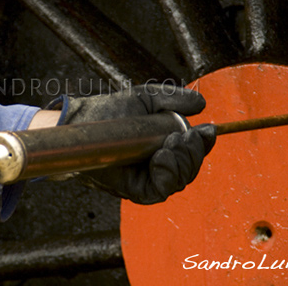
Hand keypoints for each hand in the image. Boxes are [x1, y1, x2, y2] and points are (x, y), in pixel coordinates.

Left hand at [55, 84, 215, 203]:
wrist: (82, 121)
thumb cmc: (109, 111)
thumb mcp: (146, 98)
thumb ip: (173, 99)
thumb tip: (201, 103)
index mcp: (165, 145)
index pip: (193, 151)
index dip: (203, 143)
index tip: (205, 130)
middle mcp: (160, 165)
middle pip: (190, 168)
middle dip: (194, 153)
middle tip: (184, 136)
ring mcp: (148, 179)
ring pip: (180, 180)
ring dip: (182, 161)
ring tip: (172, 143)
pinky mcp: (135, 190)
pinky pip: (160, 190)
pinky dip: (167, 174)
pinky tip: (162, 156)